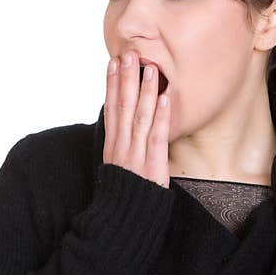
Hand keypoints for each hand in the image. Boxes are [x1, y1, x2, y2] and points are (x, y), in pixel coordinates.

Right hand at [102, 49, 170, 188]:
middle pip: (123, 107)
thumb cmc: (124, 193)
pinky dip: (161, 117)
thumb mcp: (116, 165)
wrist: (123, 220)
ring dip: (145, 91)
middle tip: (129, 55)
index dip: (111, 84)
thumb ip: (119, 144)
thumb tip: (123, 124)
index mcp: (112, 145)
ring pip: (140, 117)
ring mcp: (135, 155)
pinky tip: (164, 99)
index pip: (111, 108)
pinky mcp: (151, 165)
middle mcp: (121, 146)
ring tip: (150, 69)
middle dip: (126, 79)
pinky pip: (157, 137)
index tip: (113, 63)